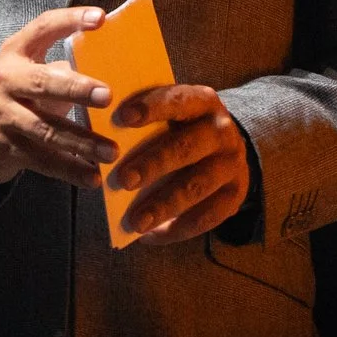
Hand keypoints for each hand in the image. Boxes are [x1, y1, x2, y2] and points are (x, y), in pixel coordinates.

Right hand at [0, 7, 118, 187]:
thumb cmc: (19, 94)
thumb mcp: (31, 72)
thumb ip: (63, 67)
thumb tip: (118, 69)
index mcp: (16, 52)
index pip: (43, 27)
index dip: (70, 20)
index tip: (101, 18)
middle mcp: (6, 80)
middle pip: (43, 83)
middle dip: (77, 89)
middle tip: (108, 96)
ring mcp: (3, 115)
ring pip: (47, 129)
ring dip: (82, 142)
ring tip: (111, 151)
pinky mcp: (5, 147)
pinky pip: (43, 160)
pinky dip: (70, 170)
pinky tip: (93, 177)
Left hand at [107, 84, 252, 244]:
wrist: (225, 148)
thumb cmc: (179, 129)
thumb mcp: (168, 114)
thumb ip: (141, 120)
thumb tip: (100, 133)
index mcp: (202, 101)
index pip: (177, 100)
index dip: (151, 108)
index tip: (123, 118)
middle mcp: (221, 129)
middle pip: (186, 147)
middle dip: (153, 164)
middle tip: (123, 180)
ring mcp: (232, 163)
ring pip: (197, 186)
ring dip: (163, 205)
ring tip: (134, 223)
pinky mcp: (236, 194)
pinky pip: (208, 216)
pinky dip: (178, 229)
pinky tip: (151, 236)